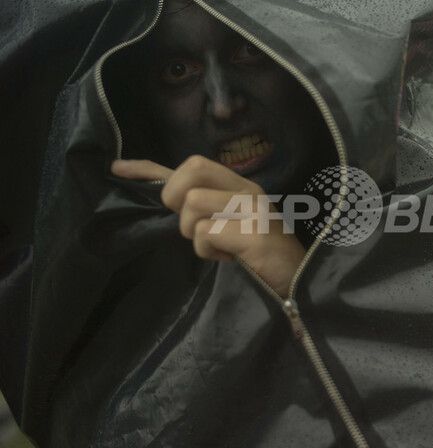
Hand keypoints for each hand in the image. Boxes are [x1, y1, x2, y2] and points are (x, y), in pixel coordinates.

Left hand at [111, 155, 304, 296]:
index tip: (118, 169)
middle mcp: (248, 190)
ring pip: (193, 205)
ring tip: (219, 247)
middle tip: (192, 225)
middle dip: (176, 197)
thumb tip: (164, 202)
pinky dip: (209, 252)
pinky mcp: (254, 232)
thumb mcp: (230, 228)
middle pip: (192, 169)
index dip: (150, 167)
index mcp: (240, 186)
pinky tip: (229, 258)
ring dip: (195, 234)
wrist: (299, 281)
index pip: (191, 166)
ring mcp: (253, 208)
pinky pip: (206, 234)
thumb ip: (203, 213)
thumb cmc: (261, 258)